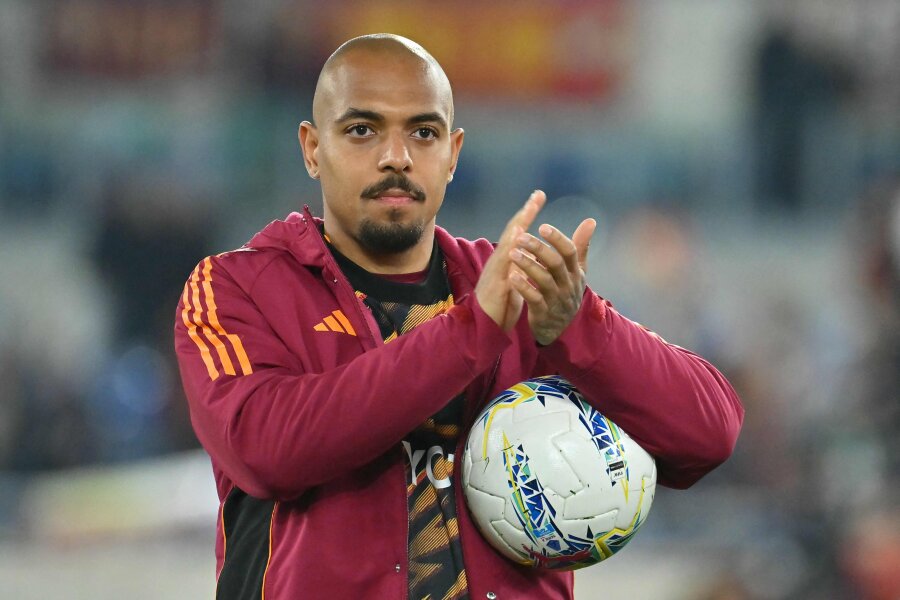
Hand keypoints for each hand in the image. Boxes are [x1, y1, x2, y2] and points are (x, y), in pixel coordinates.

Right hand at [475, 191, 545, 330]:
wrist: (485, 329)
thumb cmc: (499, 307)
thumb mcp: (514, 283)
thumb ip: (520, 267)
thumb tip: (529, 252)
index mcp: (506, 261)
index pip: (518, 234)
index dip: (527, 216)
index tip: (539, 197)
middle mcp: (499, 263)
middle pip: (511, 234)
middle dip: (524, 215)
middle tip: (537, 196)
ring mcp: (495, 275)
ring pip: (505, 249)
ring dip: (515, 232)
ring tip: (526, 214)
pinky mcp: (494, 289)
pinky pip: (502, 273)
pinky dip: (508, 260)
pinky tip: (514, 248)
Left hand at [509, 212, 596, 344]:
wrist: (561, 328)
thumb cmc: (566, 292)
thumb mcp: (577, 271)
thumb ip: (581, 246)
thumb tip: (591, 221)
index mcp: (575, 272)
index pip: (570, 252)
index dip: (557, 239)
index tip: (542, 227)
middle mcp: (568, 285)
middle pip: (555, 264)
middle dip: (538, 249)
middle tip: (521, 237)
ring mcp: (556, 300)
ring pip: (544, 280)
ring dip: (528, 265)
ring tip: (512, 253)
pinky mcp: (544, 313)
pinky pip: (534, 299)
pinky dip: (523, 287)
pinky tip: (512, 276)